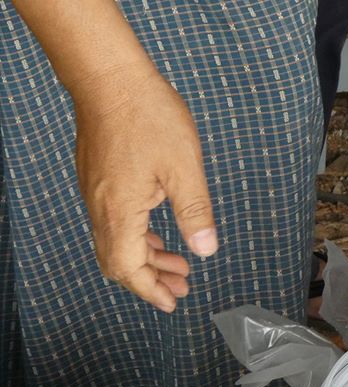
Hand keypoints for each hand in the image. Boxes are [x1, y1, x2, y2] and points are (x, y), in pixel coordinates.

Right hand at [75, 69, 216, 312]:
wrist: (110, 77)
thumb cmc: (149, 116)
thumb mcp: (184, 167)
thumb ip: (195, 212)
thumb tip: (205, 251)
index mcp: (120, 210)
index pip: (126, 267)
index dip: (149, 290)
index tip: (171, 303)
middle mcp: (101, 207)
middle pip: (117, 261)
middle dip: (150, 279)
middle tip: (182, 288)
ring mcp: (96, 192)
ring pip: (115, 241)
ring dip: (146, 258)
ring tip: (178, 265)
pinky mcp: (98, 178)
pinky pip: (113, 221)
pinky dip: (137, 236)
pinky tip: (159, 234)